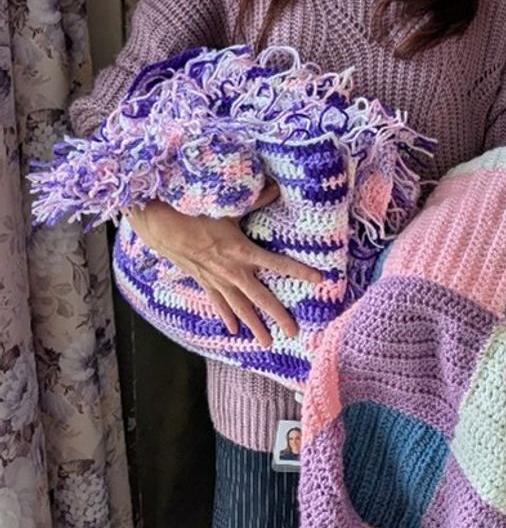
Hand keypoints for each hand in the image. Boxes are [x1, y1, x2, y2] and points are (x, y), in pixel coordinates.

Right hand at [126, 183, 322, 345]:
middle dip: (279, 316)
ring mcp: (219, 280)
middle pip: (261, 298)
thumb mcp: (231, 206)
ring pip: (241, 308)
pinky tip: (235, 330)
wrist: (165, 228)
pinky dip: (228, 317)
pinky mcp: (205, 282)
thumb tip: (278, 185)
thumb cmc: (199, 214)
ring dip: (255, 325)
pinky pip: (219, 303)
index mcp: (244, 251)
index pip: (278, 264)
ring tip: (267, 343)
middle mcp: (234, 271)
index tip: (319, 279)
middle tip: (294, 332)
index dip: (299, 271)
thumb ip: (258, 198)